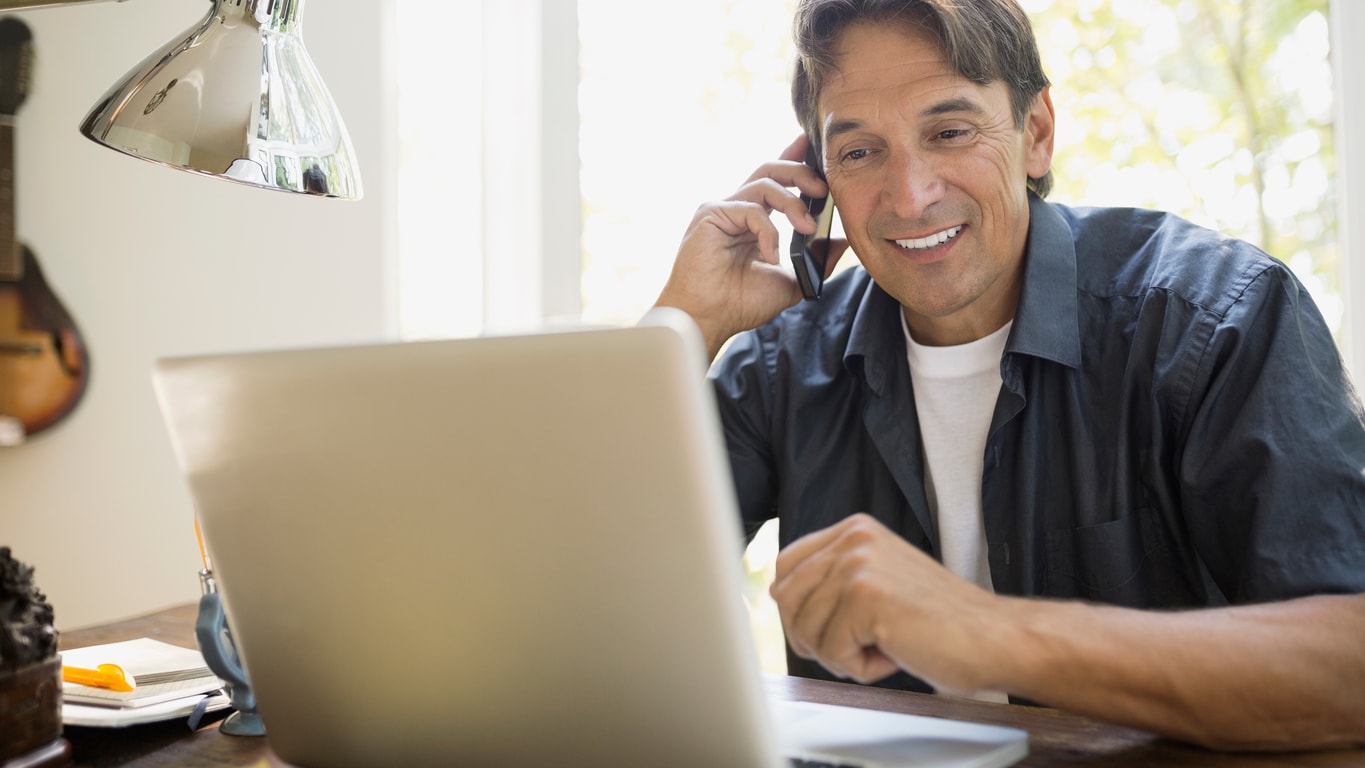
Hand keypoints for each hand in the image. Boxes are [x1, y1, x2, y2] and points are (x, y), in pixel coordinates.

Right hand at [653, 134, 844, 358]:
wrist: (708, 319)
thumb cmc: (739, 303)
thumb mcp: (790, 280)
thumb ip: (816, 261)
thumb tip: (843, 242)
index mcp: (751, 219)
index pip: (775, 180)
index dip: (793, 158)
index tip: (813, 146)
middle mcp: (736, 209)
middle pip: (770, 170)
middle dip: (801, 171)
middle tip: (824, 189)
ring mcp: (721, 209)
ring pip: (764, 183)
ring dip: (792, 201)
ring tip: (807, 226)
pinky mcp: (710, 215)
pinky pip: (750, 210)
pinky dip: (768, 231)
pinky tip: (772, 256)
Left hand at [770, 513, 1008, 694]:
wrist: (995, 638)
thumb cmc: (938, 621)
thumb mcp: (878, 583)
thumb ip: (830, 581)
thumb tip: (774, 594)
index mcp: (854, 530)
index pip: (785, 568)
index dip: (799, 610)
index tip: (834, 627)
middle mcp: (853, 538)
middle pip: (786, 600)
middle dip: (815, 637)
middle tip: (859, 645)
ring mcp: (858, 563)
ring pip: (805, 630)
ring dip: (840, 655)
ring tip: (884, 645)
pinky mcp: (866, 596)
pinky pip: (831, 651)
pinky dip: (860, 668)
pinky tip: (895, 653)